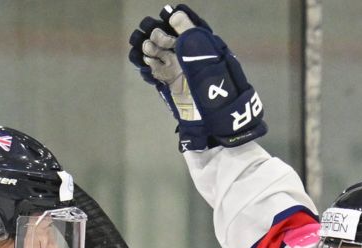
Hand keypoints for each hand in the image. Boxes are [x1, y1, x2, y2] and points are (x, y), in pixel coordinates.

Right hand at [128, 3, 266, 151]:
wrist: (214, 118)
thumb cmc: (215, 85)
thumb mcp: (205, 54)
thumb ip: (190, 33)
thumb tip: (175, 14)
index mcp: (198, 44)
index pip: (180, 26)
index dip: (171, 23)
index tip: (165, 23)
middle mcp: (186, 53)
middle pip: (165, 37)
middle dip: (158, 36)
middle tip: (156, 42)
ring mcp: (176, 67)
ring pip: (157, 52)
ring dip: (149, 49)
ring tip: (148, 51)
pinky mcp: (169, 81)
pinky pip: (154, 69)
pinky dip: (148, 65)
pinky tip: (146, 63)